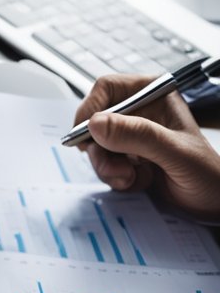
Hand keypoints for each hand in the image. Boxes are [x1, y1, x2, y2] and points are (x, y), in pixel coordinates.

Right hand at [73, 74, 219, 219]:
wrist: (213, 203)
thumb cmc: (208, 174)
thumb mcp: (176, 153)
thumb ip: (139, 136)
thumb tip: (96, 124)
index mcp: (154, 96)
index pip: (107, 89)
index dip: (90, 109)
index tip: (85, 135)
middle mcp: (139, 113)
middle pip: (95, 122)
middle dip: (100, 150)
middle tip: (116, 168)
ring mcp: (130, 137)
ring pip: (96, 146)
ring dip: (107, 167)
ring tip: (132, 178)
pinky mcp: (125, 158)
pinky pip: (102, 164)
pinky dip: (114, 177)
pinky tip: (138, 182)